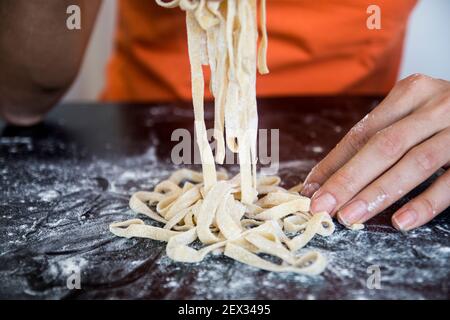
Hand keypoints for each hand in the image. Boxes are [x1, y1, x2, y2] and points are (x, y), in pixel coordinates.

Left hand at [302, 74, 449, 230]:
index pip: (362, 132)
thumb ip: (378, 138)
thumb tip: (327, 177)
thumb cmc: (444, 115)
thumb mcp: (412, 114)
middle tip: (321, 206)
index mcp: (411, 92)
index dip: (333, 162)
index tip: (310, 188)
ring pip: (413, 163)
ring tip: (349, 216)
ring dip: (377, 193)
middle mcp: (435, 106)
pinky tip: (400, 221)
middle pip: (382, 147)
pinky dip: (425, 203)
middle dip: (347, 180)